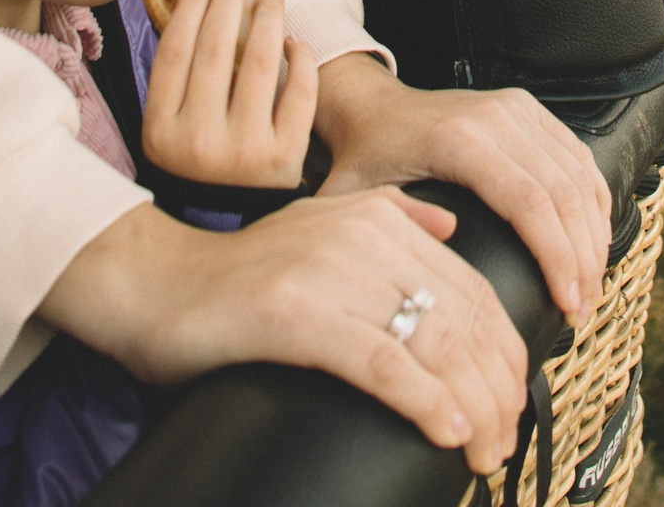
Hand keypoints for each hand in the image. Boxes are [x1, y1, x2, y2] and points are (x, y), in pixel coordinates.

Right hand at [40, 193, 526, 473]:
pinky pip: (381, 360)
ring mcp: (329, 270)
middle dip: (497, 387)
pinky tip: (445, 430)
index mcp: (378, 217)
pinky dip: (424, 400)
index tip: (512, 402)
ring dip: (472, 405)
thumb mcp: (318, 224)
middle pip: (465, 316)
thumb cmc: (236, 275)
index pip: (472, 286)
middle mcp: (363, 234)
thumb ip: (388, 217)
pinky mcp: (294, 313)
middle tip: (502, 438)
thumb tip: (449, 226)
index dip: (506, 350)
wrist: (151, 282)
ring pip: (434, 342)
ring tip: (483, 448)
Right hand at [143, 0, 317, 187]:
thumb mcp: (167, 128)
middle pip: (216, 50)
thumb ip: (174, 78)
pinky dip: (301, 60)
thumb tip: (192, 0)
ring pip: (261, 64)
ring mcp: (244, 151)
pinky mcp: (285, 158)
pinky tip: (294, 40)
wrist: (225, 222)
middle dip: (228, 1)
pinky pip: (298, 94)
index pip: (174, 52)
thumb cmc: (195, 161)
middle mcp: (199, 142)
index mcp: (161, 131)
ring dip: (268, 19)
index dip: (190, 7)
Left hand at [314, 55, 610, 328]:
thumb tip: (441, 266)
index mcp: (458, 141)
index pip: (529, 203)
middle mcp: (496, 118)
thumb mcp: (359, 202)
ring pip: (579, 177)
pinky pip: (577, 158)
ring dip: (593, 236)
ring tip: (589, 287)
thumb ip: (393, 233)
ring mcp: (517, 109)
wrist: (373, 108)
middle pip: (564, 194)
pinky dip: (594, 203)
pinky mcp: (529, 109)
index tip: (567, 305)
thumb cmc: (363, 160)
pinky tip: (593, 242)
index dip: (557, 258)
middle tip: (580, 310)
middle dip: (581, 259)